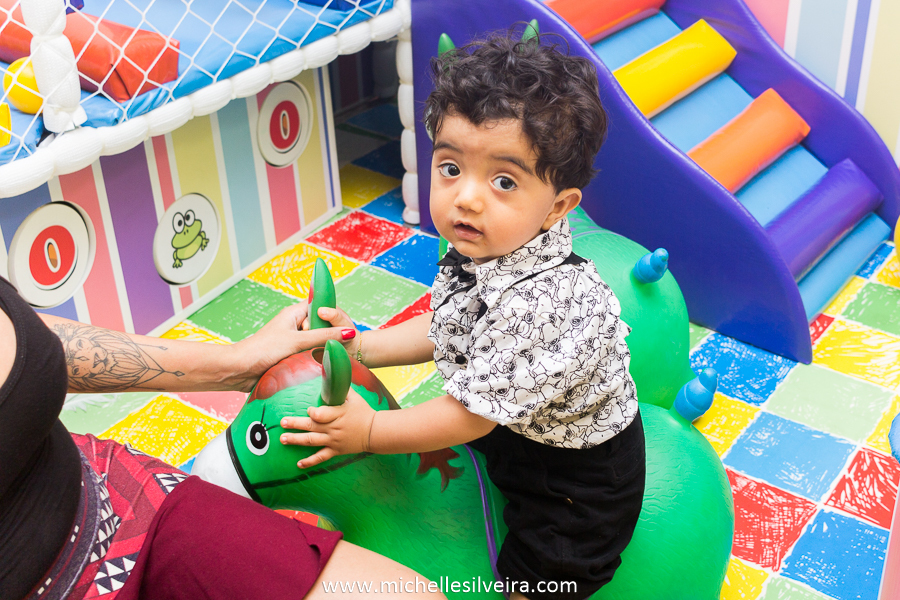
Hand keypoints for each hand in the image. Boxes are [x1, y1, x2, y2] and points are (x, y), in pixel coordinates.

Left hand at [226, 303, 357, 392]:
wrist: (240, 369)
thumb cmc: (263, 349)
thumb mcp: (298, 341)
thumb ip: (323, 336)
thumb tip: (348, 332)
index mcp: (293, 314)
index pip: (319, 307)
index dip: (330, 315)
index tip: (342, 325)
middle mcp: (293, 325)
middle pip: (319, 326)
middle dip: (327, 335)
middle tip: (334, 344)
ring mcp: (291, 341)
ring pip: (314, 342)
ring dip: (319, 350)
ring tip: (326, 356)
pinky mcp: (288, 356)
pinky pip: (307, 355)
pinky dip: (312, 359)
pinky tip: (318, 365)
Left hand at [280, 388, 375, 467]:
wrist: (375, 432)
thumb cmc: (364, 412)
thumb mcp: (355, 397)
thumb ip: (342, 388)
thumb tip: (333, 375)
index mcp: (338, 414)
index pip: (321, 414)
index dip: (313, 412)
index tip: (308, 410)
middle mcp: (333, 429)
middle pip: (311, 426)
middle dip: (295, 424)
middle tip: (282, 423)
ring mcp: (333, 441)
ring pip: (311, 441)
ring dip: (296, 440)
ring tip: (283, 438)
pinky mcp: (335, 450)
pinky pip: (321, 457)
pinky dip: (310, 462)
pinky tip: (299, 464)